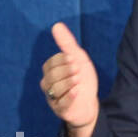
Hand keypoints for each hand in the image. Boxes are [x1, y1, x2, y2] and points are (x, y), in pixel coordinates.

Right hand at [40, 22, 98, 136]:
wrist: (89, 102)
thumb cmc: (81, 78)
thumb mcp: (77, 59)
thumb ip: (66, 43)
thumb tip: (56, 25)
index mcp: (50, 71)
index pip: (51, 63)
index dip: (63, 60)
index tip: (75, 60)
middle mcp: (48, 85)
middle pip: (52, 76)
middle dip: (66, 71)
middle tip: (78, 70)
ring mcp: (53, 99)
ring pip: (55, 89)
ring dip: (69, 83)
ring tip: (79, 81)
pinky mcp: (61, 110)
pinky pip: (62, 103)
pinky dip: (70, 97)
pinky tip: (77, 91)